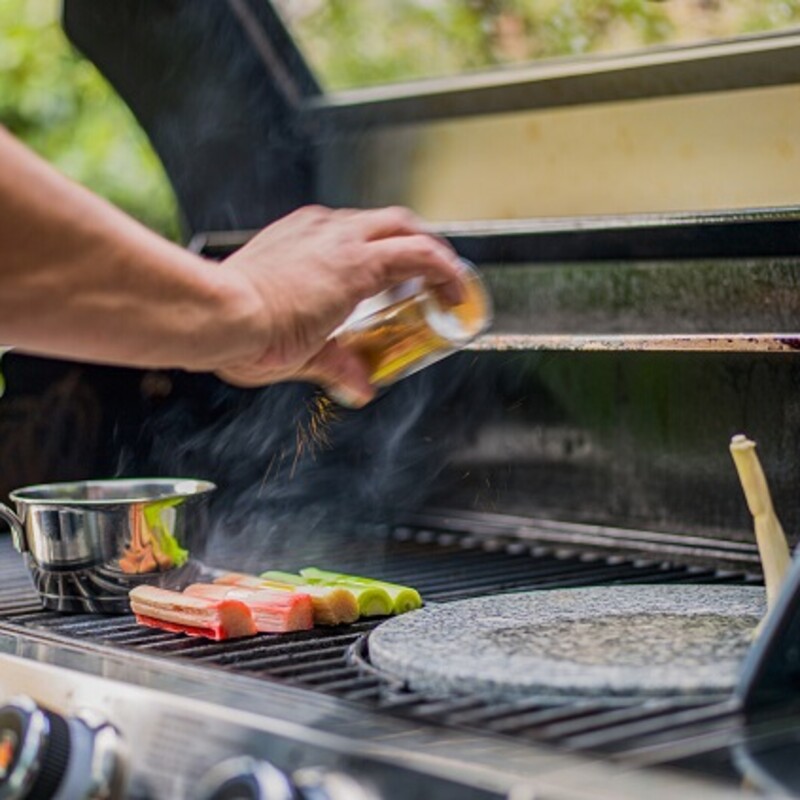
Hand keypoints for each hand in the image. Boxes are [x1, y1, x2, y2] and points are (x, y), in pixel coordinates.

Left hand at [215, 205, 463, 405]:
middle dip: (425, 248)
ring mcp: (313, 228)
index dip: (448, 274)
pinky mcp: (290, 228)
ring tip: (388, 274)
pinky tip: (343, 268)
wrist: (214, 312)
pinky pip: (334, 224)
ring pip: (368, 220)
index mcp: (356, 267)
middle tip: (431, 276)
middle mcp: (339, 237)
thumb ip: (343, 368)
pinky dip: (353, 241)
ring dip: (388, 242)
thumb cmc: (258, 334)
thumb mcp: (310, 360)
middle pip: (402, 225)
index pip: (422, 256)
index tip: (454, 294)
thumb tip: (361, 385)